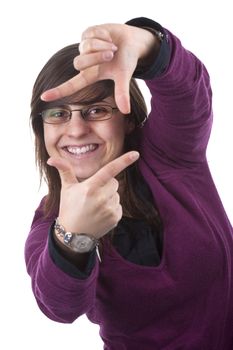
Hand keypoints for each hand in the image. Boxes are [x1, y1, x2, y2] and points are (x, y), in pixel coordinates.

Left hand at [41, 24, 156, 113]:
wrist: (131, 42)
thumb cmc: (126, 61)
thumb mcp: (124, 77)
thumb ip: (122, 93)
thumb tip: (126, 111)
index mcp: (90, 76)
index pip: (71, 86)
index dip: (58, 92)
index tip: (44, 97)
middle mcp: (84, 63)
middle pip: (79, 63)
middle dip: (96, 58)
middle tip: (111, 55)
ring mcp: (84, 49)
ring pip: (85, 48)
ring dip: (102, 46)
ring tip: (114, 48)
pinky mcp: (86, 34)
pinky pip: (90, 35)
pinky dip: (104, 36)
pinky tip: (109, 38)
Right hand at [47, 151, 138, 238]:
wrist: (73, 234)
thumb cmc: (69, 208)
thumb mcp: (66, 189)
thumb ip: (64, 171)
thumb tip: (51, 159)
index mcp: (90, 187)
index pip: (109, 170)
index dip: (124, 161)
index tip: (136, 154)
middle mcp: (102, 198)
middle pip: (114, 182)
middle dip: (106, 184)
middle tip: (93, 193)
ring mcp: (110, 209)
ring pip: (116, 194)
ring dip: (109, 196)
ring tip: (95, 205)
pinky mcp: (115, 218)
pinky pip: (118, 205)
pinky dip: (112, 207)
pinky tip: (100, 213)